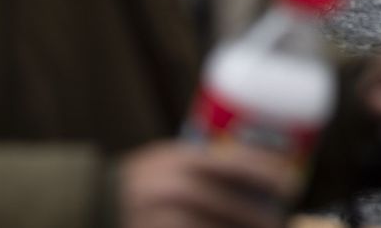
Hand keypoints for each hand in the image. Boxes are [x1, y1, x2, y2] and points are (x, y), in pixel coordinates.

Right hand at [119, 141, 301, 227]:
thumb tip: (259, 167)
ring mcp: (159, 217)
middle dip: (260, 217)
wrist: (90, 203)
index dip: (267, 173)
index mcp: (177, 159)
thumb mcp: (167, 159)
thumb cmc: (138, 182)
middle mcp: (170, 187)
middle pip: (229, 204)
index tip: (291, 183)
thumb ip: (203, 162)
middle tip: (278, 221)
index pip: (232, 162)